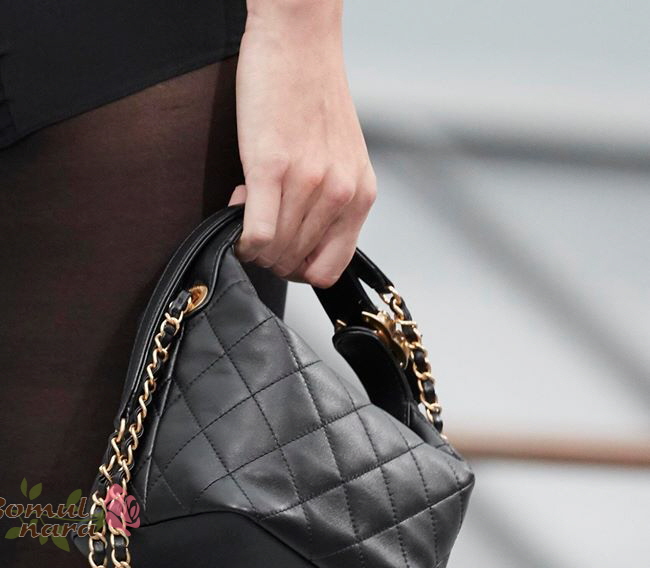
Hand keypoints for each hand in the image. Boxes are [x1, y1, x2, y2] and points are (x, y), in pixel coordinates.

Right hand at [228, 0, 376, 287]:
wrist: (299, 38)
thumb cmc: (313, 94)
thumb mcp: (339, 157)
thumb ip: (329, 202)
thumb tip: (296, 241)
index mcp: (361, 195)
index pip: (330, 269)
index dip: (299, 269)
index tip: (283, 248)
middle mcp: (341, 194)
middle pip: (296, 263)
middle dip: (271, 252)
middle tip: (260, 219)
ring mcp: (308, 183)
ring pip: (274, 253)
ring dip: (253, 241)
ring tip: (250, 202)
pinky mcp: (272, 168)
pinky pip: (256, 235)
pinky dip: (241, 237)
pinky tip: (237, 207)